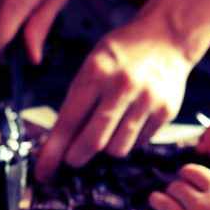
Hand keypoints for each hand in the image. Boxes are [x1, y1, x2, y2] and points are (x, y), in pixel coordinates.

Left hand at [33, 18, 190, 181]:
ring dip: (105, 149)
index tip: (43, 172)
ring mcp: (147, 100)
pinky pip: (137, 144)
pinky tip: (126, 124)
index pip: (69, 122)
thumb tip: (57, 143)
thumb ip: (75, 102)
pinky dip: (127, 141)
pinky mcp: (165, 112)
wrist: (166, 37)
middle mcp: (123, 86)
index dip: (53, 152)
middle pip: (93, 142)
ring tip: (105, 131)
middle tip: (71, 158)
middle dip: (76, 157)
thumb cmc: (121, 53)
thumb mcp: (91, 65)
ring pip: (117, 149)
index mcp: (97, 72)